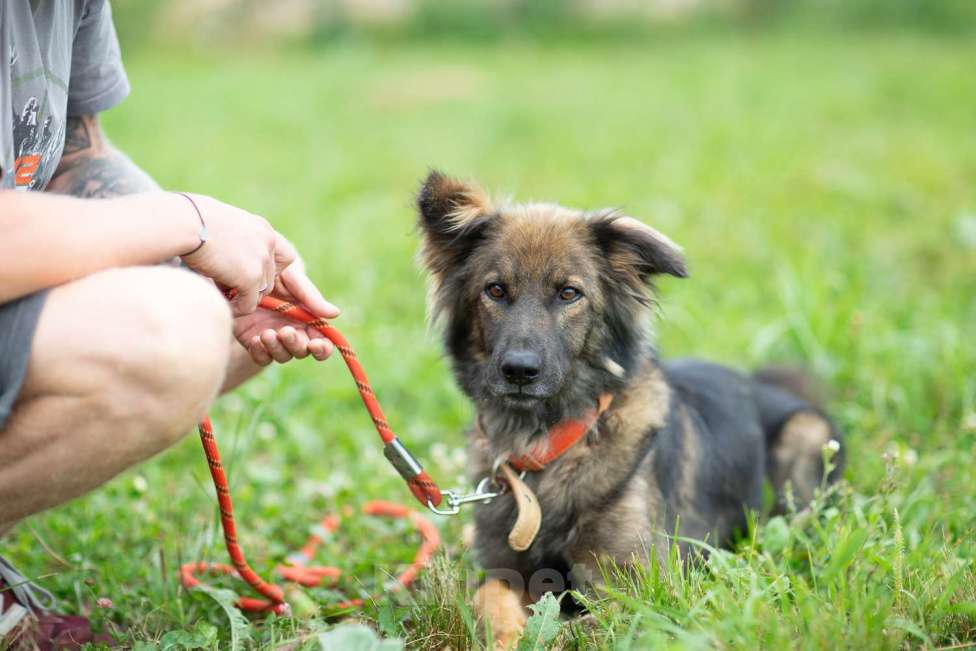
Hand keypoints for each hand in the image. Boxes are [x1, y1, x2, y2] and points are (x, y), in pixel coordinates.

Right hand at [177, 193, 294, 315]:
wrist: (185, 222)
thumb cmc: (192, 220)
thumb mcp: (224, 227)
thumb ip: (237, 244)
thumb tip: (233, 265)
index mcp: (263, 229)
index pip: (285, 257)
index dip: (270, 270)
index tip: (248, 272)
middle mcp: (268, 243)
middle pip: (271, 278)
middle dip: (251, 285)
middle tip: (227, 284)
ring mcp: (262, 260)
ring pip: (261, 292)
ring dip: (243, 295)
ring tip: (220, 290)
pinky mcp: (251, 277)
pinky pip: (249, 304)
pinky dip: (237, 308)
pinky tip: (222, 303)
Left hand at [232, 259, 340, 365]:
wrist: (241, 269)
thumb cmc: (274, 270)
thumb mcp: (291, 278)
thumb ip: (311, 297)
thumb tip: (335, 313)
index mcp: (308, 319)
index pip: (322, 341)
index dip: (322, 348)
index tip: (316, 344)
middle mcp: (293, 332)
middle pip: (302, 351)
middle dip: (295, 344)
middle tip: (285, 331)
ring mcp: (273, 338)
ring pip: (282, 355)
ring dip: (277, 348)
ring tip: (267, 333)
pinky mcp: (253, 341)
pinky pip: (260, 356)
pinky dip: (260, 352)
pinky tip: (256, 340)